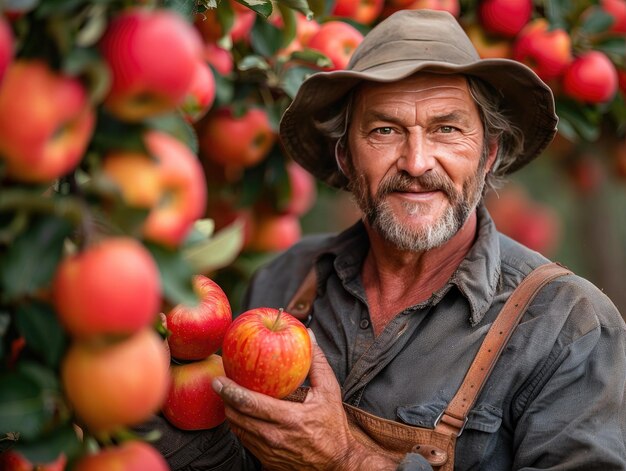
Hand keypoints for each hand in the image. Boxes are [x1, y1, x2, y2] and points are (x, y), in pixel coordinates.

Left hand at [212, 331, 397, 470]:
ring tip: (227, 397)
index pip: (251, 404)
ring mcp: (269, 451)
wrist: (337, 462)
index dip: (231, 391)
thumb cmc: (333, 425)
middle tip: (218, 384)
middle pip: (238, 417)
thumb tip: (309, 335)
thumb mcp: (330, 392)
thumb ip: (318, 362)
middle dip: (225, 400)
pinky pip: (245, 441)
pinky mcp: (267, 460)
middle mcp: (275, 437)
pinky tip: (241, 413)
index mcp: (290, 419)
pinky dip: (240, 425)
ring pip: (238, 430)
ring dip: (231, 413)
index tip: (219, 380)